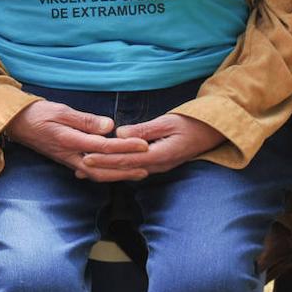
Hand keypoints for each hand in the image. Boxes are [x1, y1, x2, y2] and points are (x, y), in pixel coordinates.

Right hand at [5, 101, 149, 181]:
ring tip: (138, 172)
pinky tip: (115, 172)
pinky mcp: (67, 161)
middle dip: (126, 169)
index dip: (125, 147)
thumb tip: (109, 127)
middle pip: (103, 169)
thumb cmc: (37, 113)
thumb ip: (85, 120)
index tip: (143, 145)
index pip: (103, 147)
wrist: (15, 123)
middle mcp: (70, 155)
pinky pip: (90, 172)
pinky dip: (106, 174)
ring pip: (97, 174)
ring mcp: (68, 160)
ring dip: (119, 175)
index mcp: (69, 141)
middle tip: (148, 166)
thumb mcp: (60, 110)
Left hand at [82, 114, 224, 177]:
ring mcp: (158, 166)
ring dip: (108, 169)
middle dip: (102, 168)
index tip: (87, 157)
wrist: (213, 132)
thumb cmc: (192, 123)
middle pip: (125, 169)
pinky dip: (118, 166)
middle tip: (79, 166)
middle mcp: (158, 165)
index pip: (127, 160)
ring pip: (128, 170)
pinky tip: (104, 165)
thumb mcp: (168, 122)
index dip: (106, 159)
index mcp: (160, 155)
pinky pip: (134, 166)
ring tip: (85, 169)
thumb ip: (144, 130)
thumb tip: (120, 133)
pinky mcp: (157, 162)